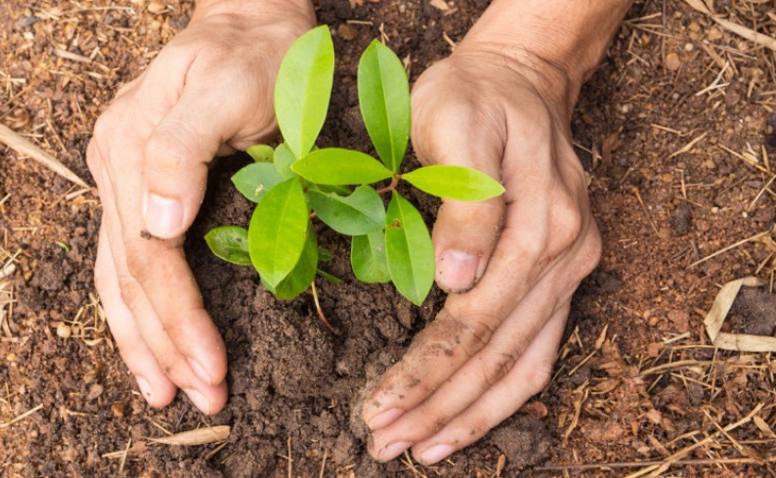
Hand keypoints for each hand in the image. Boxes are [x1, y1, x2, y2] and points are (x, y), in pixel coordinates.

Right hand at [86, 0, 313, 413]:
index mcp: (131, 149)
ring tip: (163, 390)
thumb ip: (183, 149)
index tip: (211, 368)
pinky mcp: (141, 184)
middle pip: (130, 277)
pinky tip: (149, 340)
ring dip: (142, 340)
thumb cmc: (255, 55)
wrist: (251, 21)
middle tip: (201, 397)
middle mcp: (116, 168)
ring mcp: (122, 177)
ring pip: (117, 277)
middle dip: (166, 344)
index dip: (179, 318)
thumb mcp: (226, 87)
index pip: (149, 257)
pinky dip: (137, 307)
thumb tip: (156, 225)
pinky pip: (127, 258)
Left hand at [360, 43, 601, 463]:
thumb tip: (456, 281)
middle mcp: (564, 257)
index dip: (426, 370)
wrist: (522, 79)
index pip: (475, 321)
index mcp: (539, 225)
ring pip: (523, 365)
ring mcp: (569, 269)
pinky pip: (538, 350)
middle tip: (384, 444)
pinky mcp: (560, 275)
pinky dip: (502, 394)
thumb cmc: (474, 97)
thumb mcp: (455, 125)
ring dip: (469, 414)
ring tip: (420, 450)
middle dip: (438, 406)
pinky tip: (466, 421)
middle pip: (497, 354)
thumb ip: (464, 202)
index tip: (380, 407)